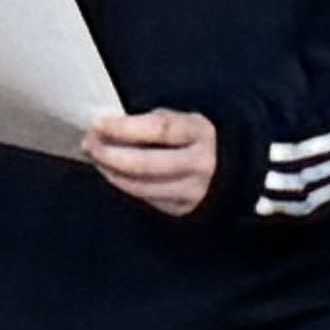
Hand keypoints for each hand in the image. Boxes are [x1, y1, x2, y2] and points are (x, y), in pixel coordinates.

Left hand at [86, 108, 220, 215]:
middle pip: (145, 164)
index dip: (124, 127)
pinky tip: (115, 174)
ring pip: (142, 187)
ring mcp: (193, 191)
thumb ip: (154, 121)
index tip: (98, 123)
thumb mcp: (187, 119)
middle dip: (110, 154)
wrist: (240, 169)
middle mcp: (200, 164)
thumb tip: (110, 124)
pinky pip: (148, 200)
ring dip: (112, 173)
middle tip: (89, 144)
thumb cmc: (203, 138)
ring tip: (96, 158)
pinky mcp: (185, 210)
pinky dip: (126, 187)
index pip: (159, 129)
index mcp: (201, 133)